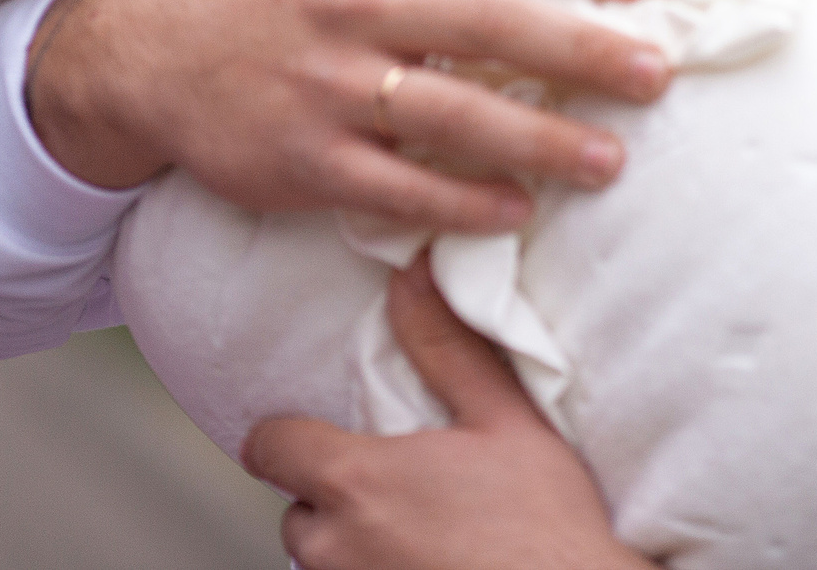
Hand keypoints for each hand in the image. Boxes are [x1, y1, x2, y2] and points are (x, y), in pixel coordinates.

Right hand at [25, 0, 668, 232]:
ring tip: (608, 162)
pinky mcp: (301, 157)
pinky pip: (395, 186)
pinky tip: (517, 211)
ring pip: (449, 113)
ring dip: (536, 142)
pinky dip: (459, 202)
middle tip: (655, 74)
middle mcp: (355, 1)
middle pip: (488, 21)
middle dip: (580, 50)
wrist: (158, 51)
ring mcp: (325, 83)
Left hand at [243, 258, 647, 569]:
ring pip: (321, 561)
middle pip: (296, 513)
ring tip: (421, 535)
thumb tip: (413, 276)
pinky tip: (431, 564)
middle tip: (401, 491)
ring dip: (353, 546)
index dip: (291, 437)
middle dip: (334, 500)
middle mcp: (334, 549)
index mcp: (357, 483)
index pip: (269, 448)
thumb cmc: (546, 523)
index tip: (325, 436)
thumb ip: (447, 349)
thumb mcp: (507, 420)